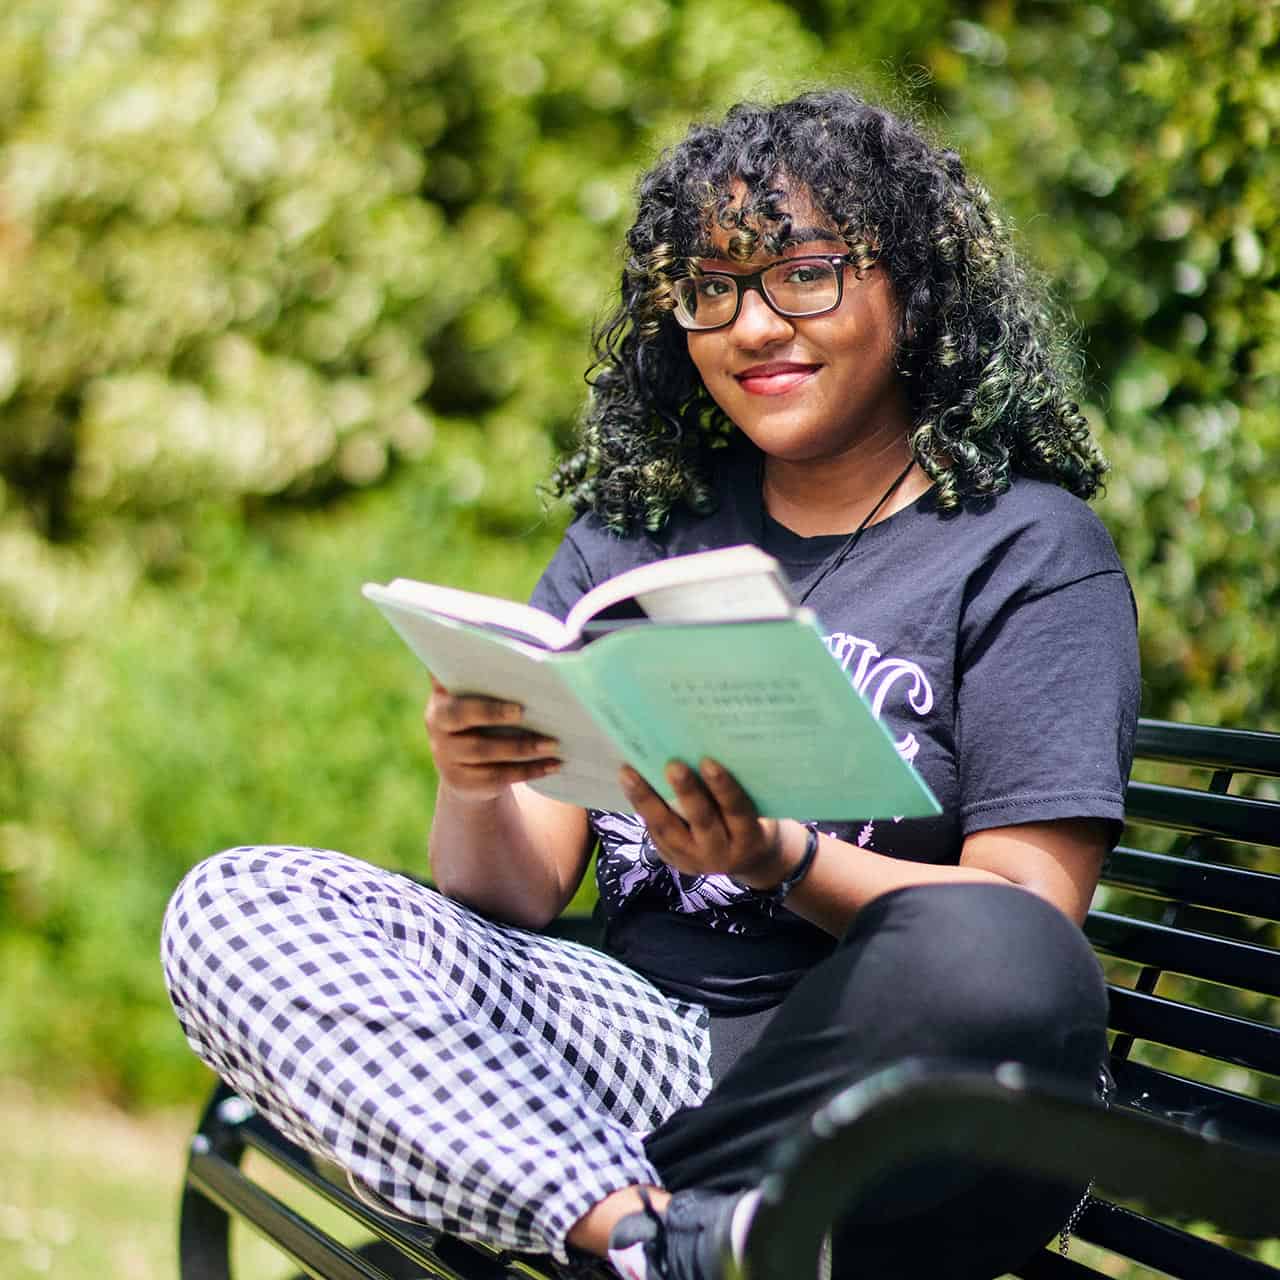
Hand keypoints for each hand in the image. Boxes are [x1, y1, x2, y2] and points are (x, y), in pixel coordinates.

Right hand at [424, 677, 560, 801]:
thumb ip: (490, 680)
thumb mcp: (479, 700)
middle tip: (523, 710)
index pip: (446, 682)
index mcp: (442, 697)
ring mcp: (445, 756)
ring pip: (484, 750)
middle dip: (493, 712)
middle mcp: (436, 725)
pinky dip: (529, 770)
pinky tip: (553, 765)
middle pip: (461, 715)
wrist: (467, 770)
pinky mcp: (461, 781)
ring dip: (523, 747)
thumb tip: (530, 644)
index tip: (499, 682)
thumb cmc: (483, 722)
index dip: (467, 677)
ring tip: (554, 743)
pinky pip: (497, 776)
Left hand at [618, 757, 785, 886]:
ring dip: (646, 800)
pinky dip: (641, 807)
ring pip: (667, 829)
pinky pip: (655, 833)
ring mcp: (694, 861)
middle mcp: (721, 853)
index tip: (709, 762)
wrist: (747, 861)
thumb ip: (739, 788)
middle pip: (701, 821)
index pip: (737, 810)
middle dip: (686, 792)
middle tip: (673, 764)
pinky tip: (628, 783)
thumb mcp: (755, 808)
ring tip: (629, 773)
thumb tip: (706, 745)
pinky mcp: (673, 860)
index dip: (724, 788)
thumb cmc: (753, 819)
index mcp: (748, 837)